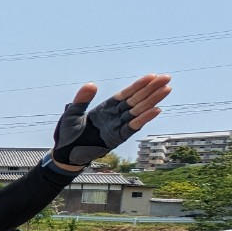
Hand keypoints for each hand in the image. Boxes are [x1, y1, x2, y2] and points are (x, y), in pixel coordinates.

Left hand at [51, 74, 170, 167]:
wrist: (65, 153)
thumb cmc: (68, 134)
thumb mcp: (72, 114)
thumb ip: (82, 99)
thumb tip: (92, 84)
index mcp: (105, 108)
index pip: (125, 94)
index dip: (138, 85)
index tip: (152, 76)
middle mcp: (115, 115)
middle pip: (136, 100)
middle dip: (151, 89)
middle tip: (167, 78)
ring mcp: (117, 126)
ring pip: (138, 111)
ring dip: (152, 100)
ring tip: (166, 89)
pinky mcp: (117, 138)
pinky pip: (132, 127)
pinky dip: (143, 119)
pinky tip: (156, 110)